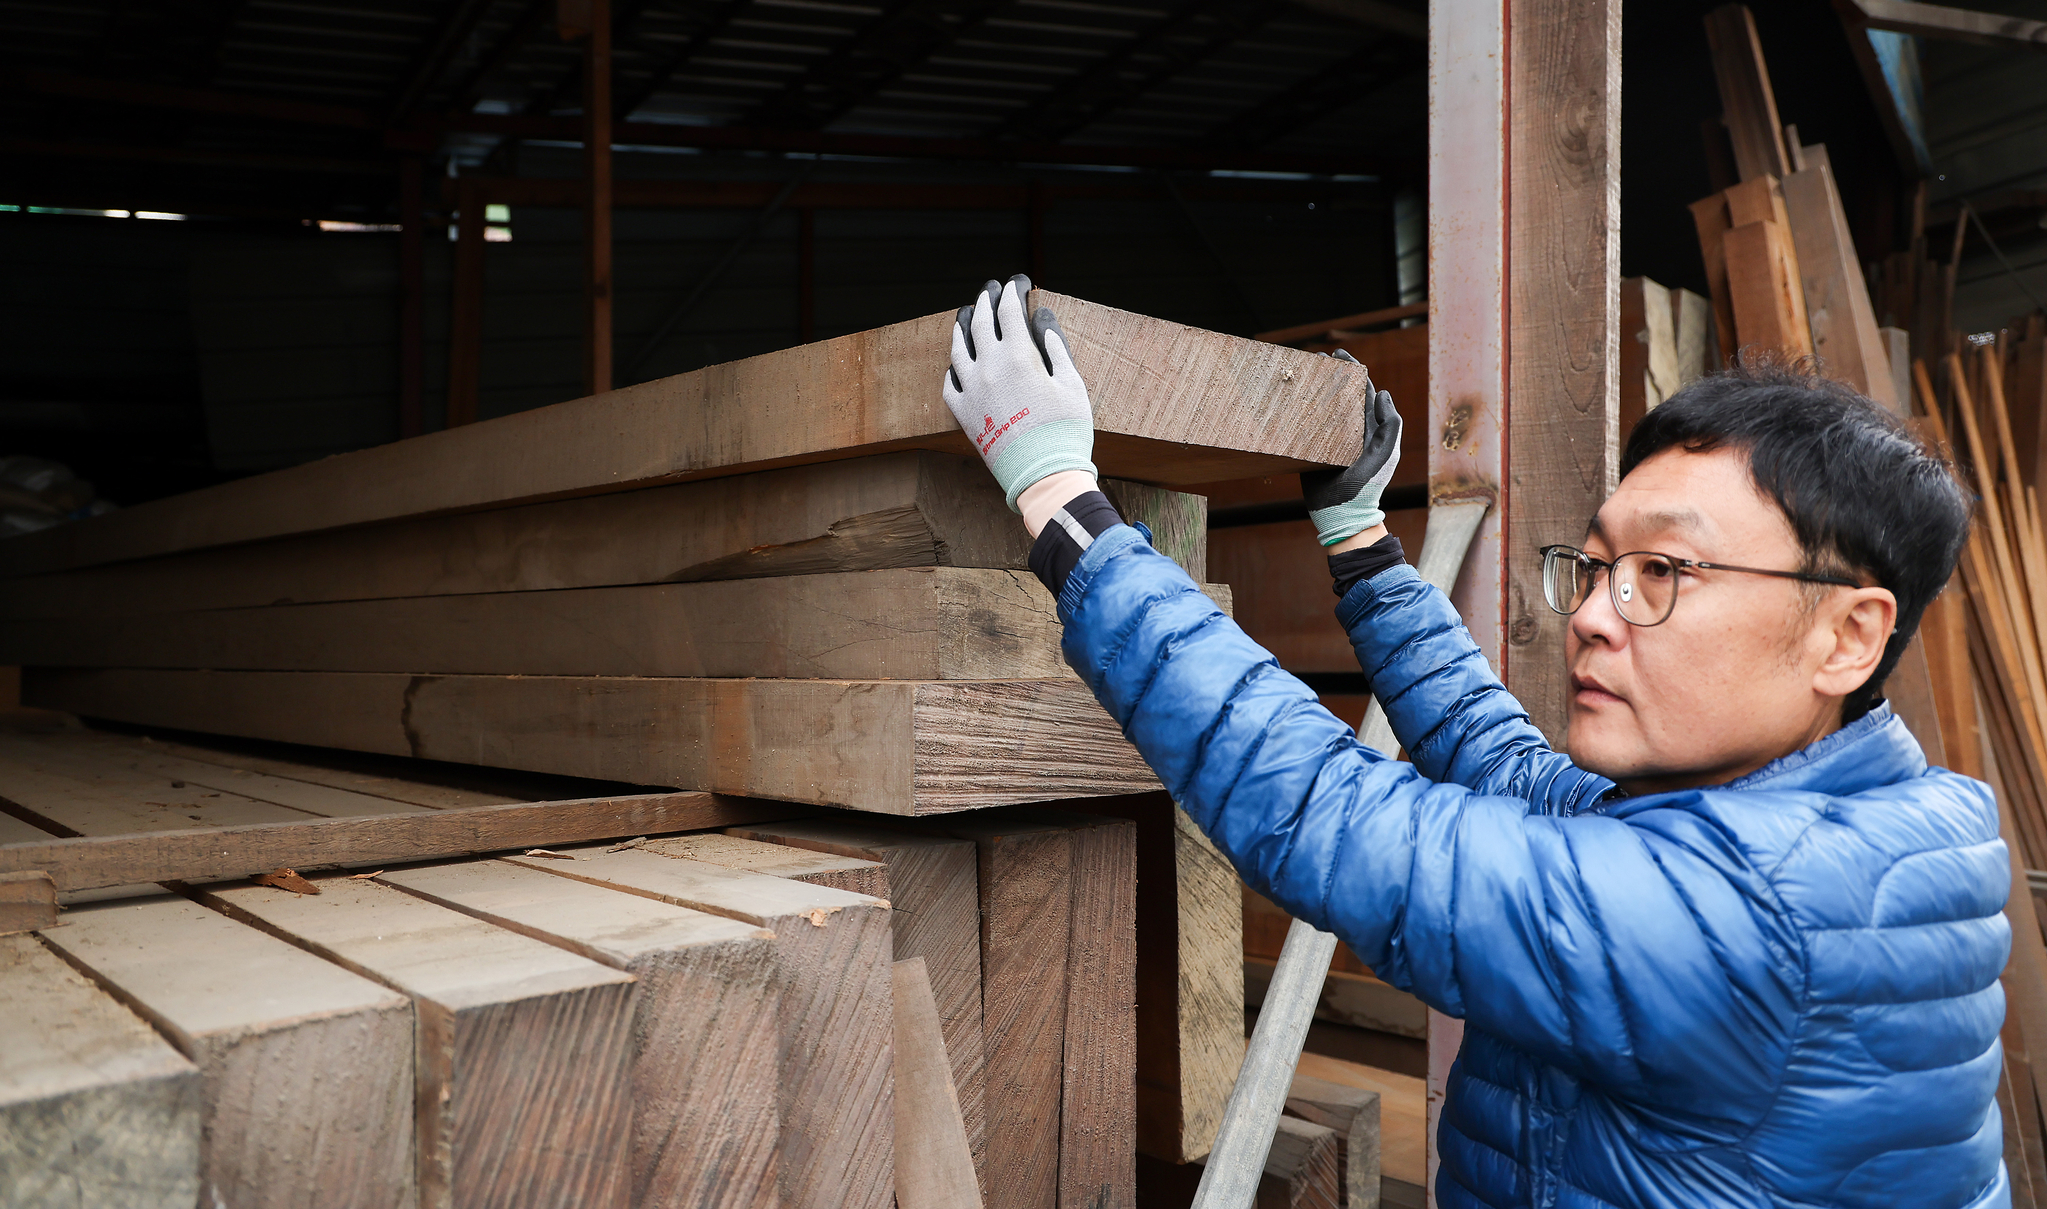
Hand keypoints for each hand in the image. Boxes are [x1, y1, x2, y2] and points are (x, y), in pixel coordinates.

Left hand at [943, 274, 1097, 510]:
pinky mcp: (964, 414)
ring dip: (962, 326)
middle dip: (986, 300)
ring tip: (966, 314)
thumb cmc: (1066, 431)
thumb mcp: (1072, 384)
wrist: (1043, 476)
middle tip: (990, 289)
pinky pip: (950, 383)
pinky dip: (953, 368)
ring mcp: (972, 390)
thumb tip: (1041, 317)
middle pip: (980, 322)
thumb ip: (1055, 346)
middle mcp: (989, 367)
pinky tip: (957, 363)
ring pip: (958, 348)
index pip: (1009, 310)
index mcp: (1019, 356)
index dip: (1013, 291)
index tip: (1017, 283)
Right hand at [1300, 350, 1401, 546]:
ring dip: (1314, 391)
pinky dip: (1300, 413)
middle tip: (1316, 360)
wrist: (1342, 514)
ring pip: (1323, 408)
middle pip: (1341, 395)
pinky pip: (1306, 427)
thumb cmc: (1368, 486)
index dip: (1354, 371)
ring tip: (1302, 375)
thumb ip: (1389, 425)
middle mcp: (1351, 430)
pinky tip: (1290, 401)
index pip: (1363, 392)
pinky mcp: (1313, 451)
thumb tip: (1384, 393)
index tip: (1339, 355)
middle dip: (1331, 376)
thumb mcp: (1385, 455)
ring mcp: (1331, 440)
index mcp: (1370, 428)